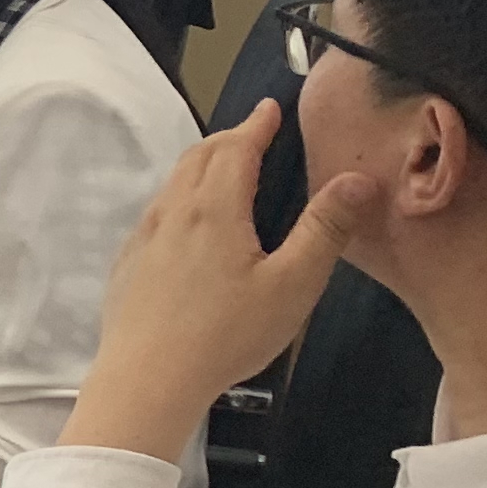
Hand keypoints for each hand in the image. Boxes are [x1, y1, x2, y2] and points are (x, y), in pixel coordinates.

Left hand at [63, 100, 378, 463]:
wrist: (148, 378)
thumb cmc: (225, 334)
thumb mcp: (292, 284)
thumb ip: (325, 229)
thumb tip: (357, 180)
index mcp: (214, 208)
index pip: (236, 148)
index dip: (256, 125)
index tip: (270, 109)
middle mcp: (173, 212)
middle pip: (199, 157)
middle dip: (229, 138)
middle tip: (253, 133)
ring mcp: (145, 237)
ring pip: (174, 184)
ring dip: (201, 165)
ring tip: (224, 169)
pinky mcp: (128, 264)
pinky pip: (157, 213)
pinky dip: (180, 197)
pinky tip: (189, 222)